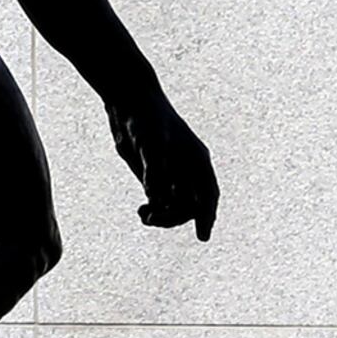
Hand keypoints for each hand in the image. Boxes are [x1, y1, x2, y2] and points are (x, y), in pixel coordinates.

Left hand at [108, 97, 217, 240]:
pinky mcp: (154, 175)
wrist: (128, 102)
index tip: (202, 235)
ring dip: (163, 216)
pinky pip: (159, 200)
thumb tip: (156, 200)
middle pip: (190, 205)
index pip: (208, 195)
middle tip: (153, 219)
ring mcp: (171, 173)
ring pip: (175, 205)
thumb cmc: (145, 118)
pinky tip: (142, 211)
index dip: (207, 216)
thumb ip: (154, 171)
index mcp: (196, 161)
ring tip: (145, 216)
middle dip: (175, 217)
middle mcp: (187, 170)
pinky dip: (153, 209)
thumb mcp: (150, 144)